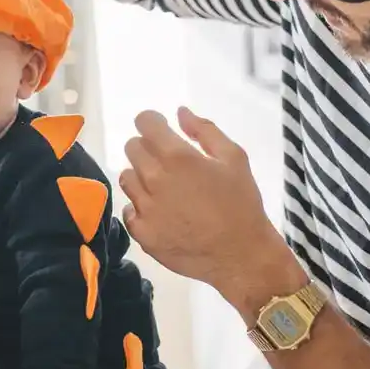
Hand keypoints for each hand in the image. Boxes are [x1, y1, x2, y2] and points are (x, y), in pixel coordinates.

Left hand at [120, 107, 301, 300]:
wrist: (242, 256)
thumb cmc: (242, 204)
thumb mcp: (234, 159)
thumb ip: (205, 131)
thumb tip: (180, 112)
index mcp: (177, 157)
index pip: (144, 123)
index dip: (152, 123)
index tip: (160, 130)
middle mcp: (154, 179)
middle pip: (132, 148)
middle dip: (148, 148)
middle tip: (169, 163)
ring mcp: (145, 208)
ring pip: (127, 177)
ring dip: (142, 177)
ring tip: (166, 189)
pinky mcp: (142, 233)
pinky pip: (128, 209)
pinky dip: (140, 207)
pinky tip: (161, 212)